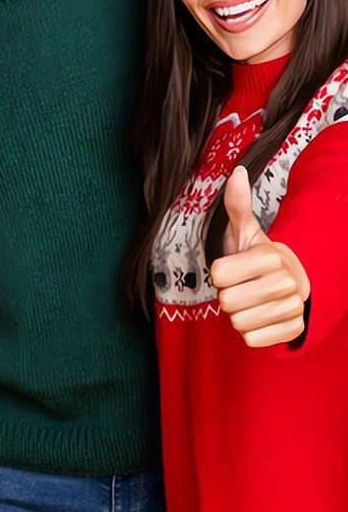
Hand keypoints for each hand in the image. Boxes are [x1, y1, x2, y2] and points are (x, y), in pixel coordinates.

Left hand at [211, 165, 309, 347]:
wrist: (292, 284)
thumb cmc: (258, 258)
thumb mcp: (245, 231)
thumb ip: (237, 204)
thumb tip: (237, 171)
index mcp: (270, 256)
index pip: (218, 275)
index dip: (219, 274)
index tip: (232, 269)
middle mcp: (286, 282)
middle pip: (227, 301)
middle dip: (228, 296)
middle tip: (242, 287)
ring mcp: (293, 308)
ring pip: (238, 322)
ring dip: (238, 314)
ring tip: (251, 301)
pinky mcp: (294, 330)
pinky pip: (251, 340)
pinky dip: (250, 332)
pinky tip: (260, 317)